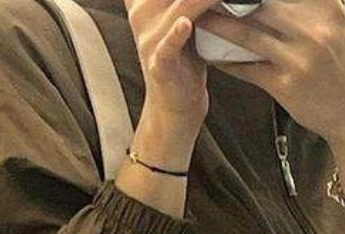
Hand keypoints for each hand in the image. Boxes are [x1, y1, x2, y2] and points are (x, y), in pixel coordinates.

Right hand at [124, 0, 222, 140]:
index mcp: (144, 1)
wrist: (176, 112)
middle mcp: (142, 13)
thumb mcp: (184, 19)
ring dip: (203, 1)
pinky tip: (184, 25)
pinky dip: (176, 36)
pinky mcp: (159, 65)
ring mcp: (148, 39)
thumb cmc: (183, 64)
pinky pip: (166, 48)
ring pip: (180, 6)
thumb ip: (189, 1)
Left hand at [192, 0, 344, 154]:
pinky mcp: (286, 85)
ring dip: (218, 25)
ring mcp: (300, 57)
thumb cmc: (341, 66)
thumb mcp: (333, 24)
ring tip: (198, 18)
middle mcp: (314, 28)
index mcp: (326, 6)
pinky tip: (211, 54)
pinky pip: (247, 68)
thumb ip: (308, 4)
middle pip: (258, 2)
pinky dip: (226, 60)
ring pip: (248, 33)